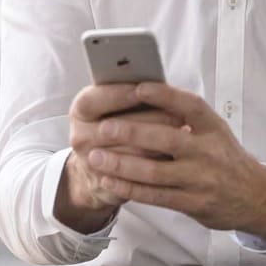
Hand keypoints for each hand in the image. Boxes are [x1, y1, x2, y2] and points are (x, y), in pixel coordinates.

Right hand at [53, 82, 183, 232]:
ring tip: (184, 135)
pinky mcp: (108, 185)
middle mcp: (81, 136)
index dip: (119, 94)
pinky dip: (159, 165)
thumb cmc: (115, 124)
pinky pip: (138, 177)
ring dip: (161, 144)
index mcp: (81, 111)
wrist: (96, 169)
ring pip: (132, 153)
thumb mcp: (113, 104)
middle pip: (117, 127)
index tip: (143, 89)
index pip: (95, 100)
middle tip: (179, 115)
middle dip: (151, 120)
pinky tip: (176, 157)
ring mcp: (93, 163)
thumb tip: (155, 81)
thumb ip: (130, 92)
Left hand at [84, 82, 265, 243]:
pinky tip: (110, 180)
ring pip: (155, 172)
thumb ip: (184, 115)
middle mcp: (208, 152)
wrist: (254, 196)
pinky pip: (155, 196)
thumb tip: (144, 90)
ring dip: (121, 164)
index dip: (164, 95)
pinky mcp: (193, 203)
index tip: (138, 87)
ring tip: (96, 157)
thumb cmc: (223, 156)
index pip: (190, 106)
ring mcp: (201, 179)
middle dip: (131, 133)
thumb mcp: (214, 130)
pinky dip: (129, 188)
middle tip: (104, 127)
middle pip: (166, 139)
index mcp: (213, 127)